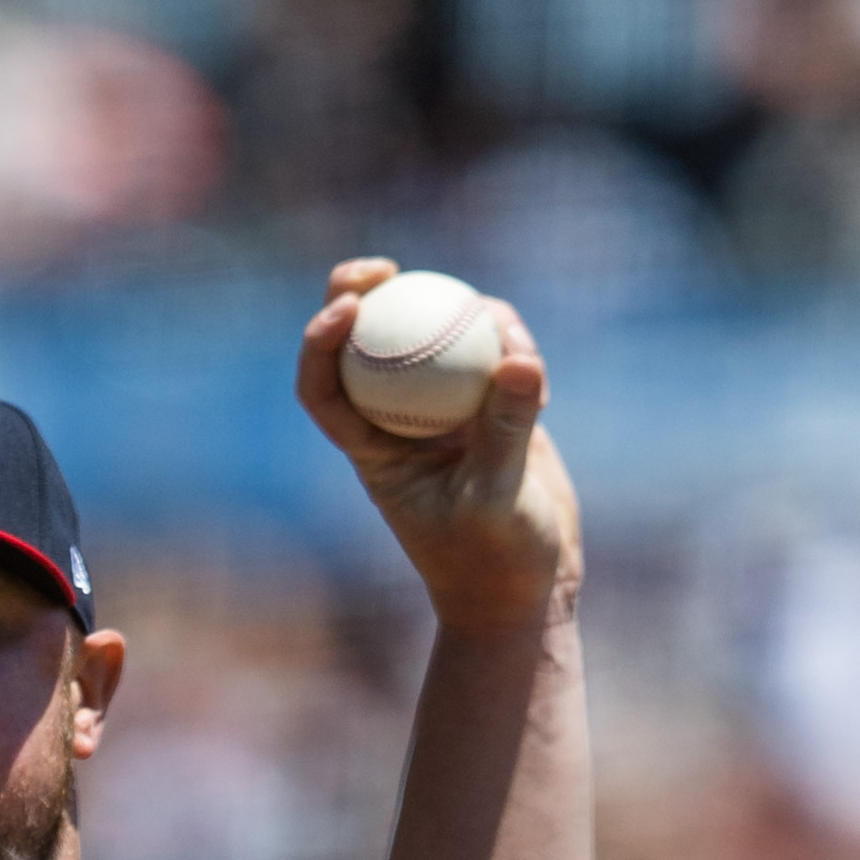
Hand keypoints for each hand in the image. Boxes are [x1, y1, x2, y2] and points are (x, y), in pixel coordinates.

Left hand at [295, 261, 582, 640]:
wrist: (527, 591)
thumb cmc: (494, 563)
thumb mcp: (496, 501)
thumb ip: (506, 430)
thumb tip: (517, 357)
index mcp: (374, 449)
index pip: (326, 390)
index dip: (321, 341)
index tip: (349, 307)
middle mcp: (401, 420)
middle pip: (368, 341)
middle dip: (365, 293)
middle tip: (388, 268)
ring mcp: (446, 407)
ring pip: (437, 333)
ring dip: (465, 314)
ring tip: (509, 336)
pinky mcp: (490, 404)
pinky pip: (493, 351)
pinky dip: (514, 346)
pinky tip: (539, 379)